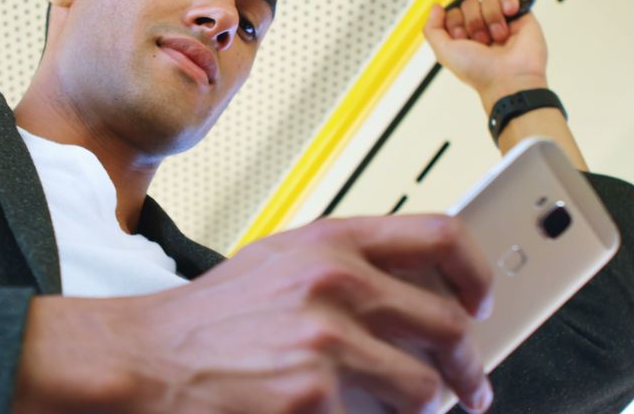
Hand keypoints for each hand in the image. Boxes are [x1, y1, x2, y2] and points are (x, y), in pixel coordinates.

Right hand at [13, 214, 494, 413]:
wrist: (150, 358)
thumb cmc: (213, 316)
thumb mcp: (281, 262)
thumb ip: (347, 265)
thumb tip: (417, 292)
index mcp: (332, 241)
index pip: (442, 236)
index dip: (477, 274)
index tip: (483, 303)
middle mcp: (336, 284)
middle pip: (449, 327)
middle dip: (470, 368)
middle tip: (471, 386)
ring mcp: (327, 343)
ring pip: (424, 391)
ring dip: (421, 408)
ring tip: (396, 409)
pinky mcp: (315, 400)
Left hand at [423, 0, 548, 112]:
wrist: (509, 77)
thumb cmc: (479, 71)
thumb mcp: (444, 52)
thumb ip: (432, 29)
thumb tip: (436, 7)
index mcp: (463, 36)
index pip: (453, 11)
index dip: (455, 23)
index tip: (462, 39)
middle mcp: (481, 27)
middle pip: (469, 2)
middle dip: (473, 22)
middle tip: (482, 41)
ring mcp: (500, 20)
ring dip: (491, 17)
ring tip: (498, 37)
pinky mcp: (520, 15)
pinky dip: (507, 3)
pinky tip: (509, 15)